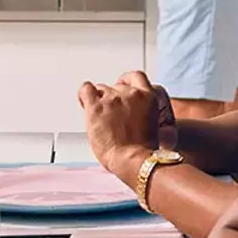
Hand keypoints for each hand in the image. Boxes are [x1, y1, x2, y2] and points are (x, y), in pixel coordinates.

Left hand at [79, 71, 175, 185]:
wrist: (133, 160)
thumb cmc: (142, 151)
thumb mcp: (153, 126)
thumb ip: (142, 113)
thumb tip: (129, 113)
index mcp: (148, 97)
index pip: (136, 76)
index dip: (127, 82)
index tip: (122, 88)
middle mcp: (130, 94)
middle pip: (116, 86)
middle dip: (113, 98)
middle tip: (111, 114)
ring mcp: (112, 99)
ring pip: (101, 89)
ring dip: (100, 101)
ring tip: (100, 117)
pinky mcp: (96, 106)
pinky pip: (85, 89)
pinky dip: (84, 95)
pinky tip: (85, 103)